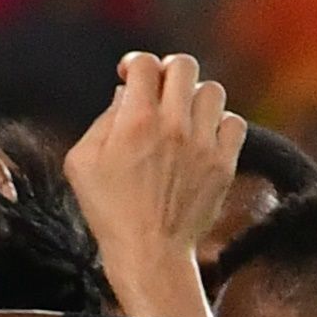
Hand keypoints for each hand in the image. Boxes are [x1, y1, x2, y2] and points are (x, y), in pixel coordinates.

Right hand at [64, 52, 245, 261]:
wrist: (150, 253)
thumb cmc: (110, 213)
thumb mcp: (81, 164)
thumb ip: (101, 121)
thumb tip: (125, 95)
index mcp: (135, 120)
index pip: (145, 64)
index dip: (135, 63)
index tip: (130, 75)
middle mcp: (173, 125)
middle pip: (184, 66)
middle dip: (169, 70)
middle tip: (161, 86)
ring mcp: (203, 144)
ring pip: (213, 91)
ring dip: (196, 96)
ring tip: (184, 114)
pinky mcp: (223, 164)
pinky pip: (235, 123)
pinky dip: (221, 124)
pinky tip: (205, 136)